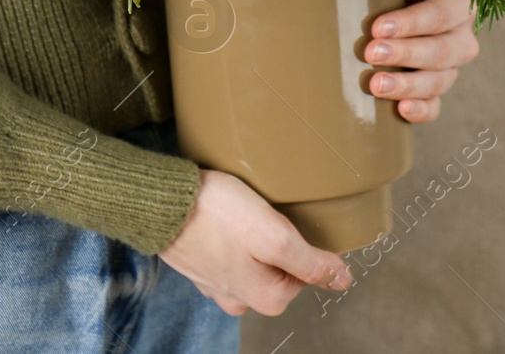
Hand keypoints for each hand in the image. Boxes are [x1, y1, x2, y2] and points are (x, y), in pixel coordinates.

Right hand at [159, 170, 352, 315]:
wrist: (161, 203)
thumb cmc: (218, 215)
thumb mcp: (275, 237)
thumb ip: (311, 263)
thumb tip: (343, 280)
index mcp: (267, 298)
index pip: (308, 272)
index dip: (305, 240)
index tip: (290, 219)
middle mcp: (241, 300)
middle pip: (282, 268)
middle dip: (279, 240)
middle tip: (267, 212)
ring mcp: (218, 285)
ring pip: (255, 262)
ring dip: (254, 239)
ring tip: (246, 212)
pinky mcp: (200, 265)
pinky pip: (229, 254)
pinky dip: (232, 237)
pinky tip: (226, 218)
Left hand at [362, 0, 480, 122]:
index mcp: (456, 0)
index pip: (444, 13)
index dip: (414, 22)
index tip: (379, 27)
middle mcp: (460, 35)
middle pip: (443, 50)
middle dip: (407, 53)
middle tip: (371, 53)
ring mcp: (448, 67)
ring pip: (440, 81)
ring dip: (409, 85)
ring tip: (376, 85)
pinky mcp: (431, 90)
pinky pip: (435, 107)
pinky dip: (422, 111)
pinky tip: (401, 110)